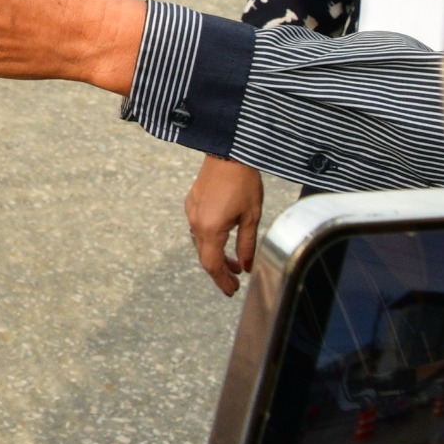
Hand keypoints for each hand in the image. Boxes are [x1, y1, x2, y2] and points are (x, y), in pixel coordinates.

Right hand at [186, 156, 264, 296]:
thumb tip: (246, 266)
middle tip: (234, 282)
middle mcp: (197, 222)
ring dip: (216, 256)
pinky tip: (224, 239)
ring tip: (234, 262)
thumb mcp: (252, 217)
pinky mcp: (192, 202)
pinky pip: (198, 229)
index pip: (213, 265)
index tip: (233, 290)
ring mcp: (192, 211)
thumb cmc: (243, 183)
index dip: (222, 281)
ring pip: (201, 243)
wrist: (228, 153)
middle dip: (219, 272)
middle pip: (204, 257)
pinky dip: (211, 241)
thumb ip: (247, 245)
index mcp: (211, 229)